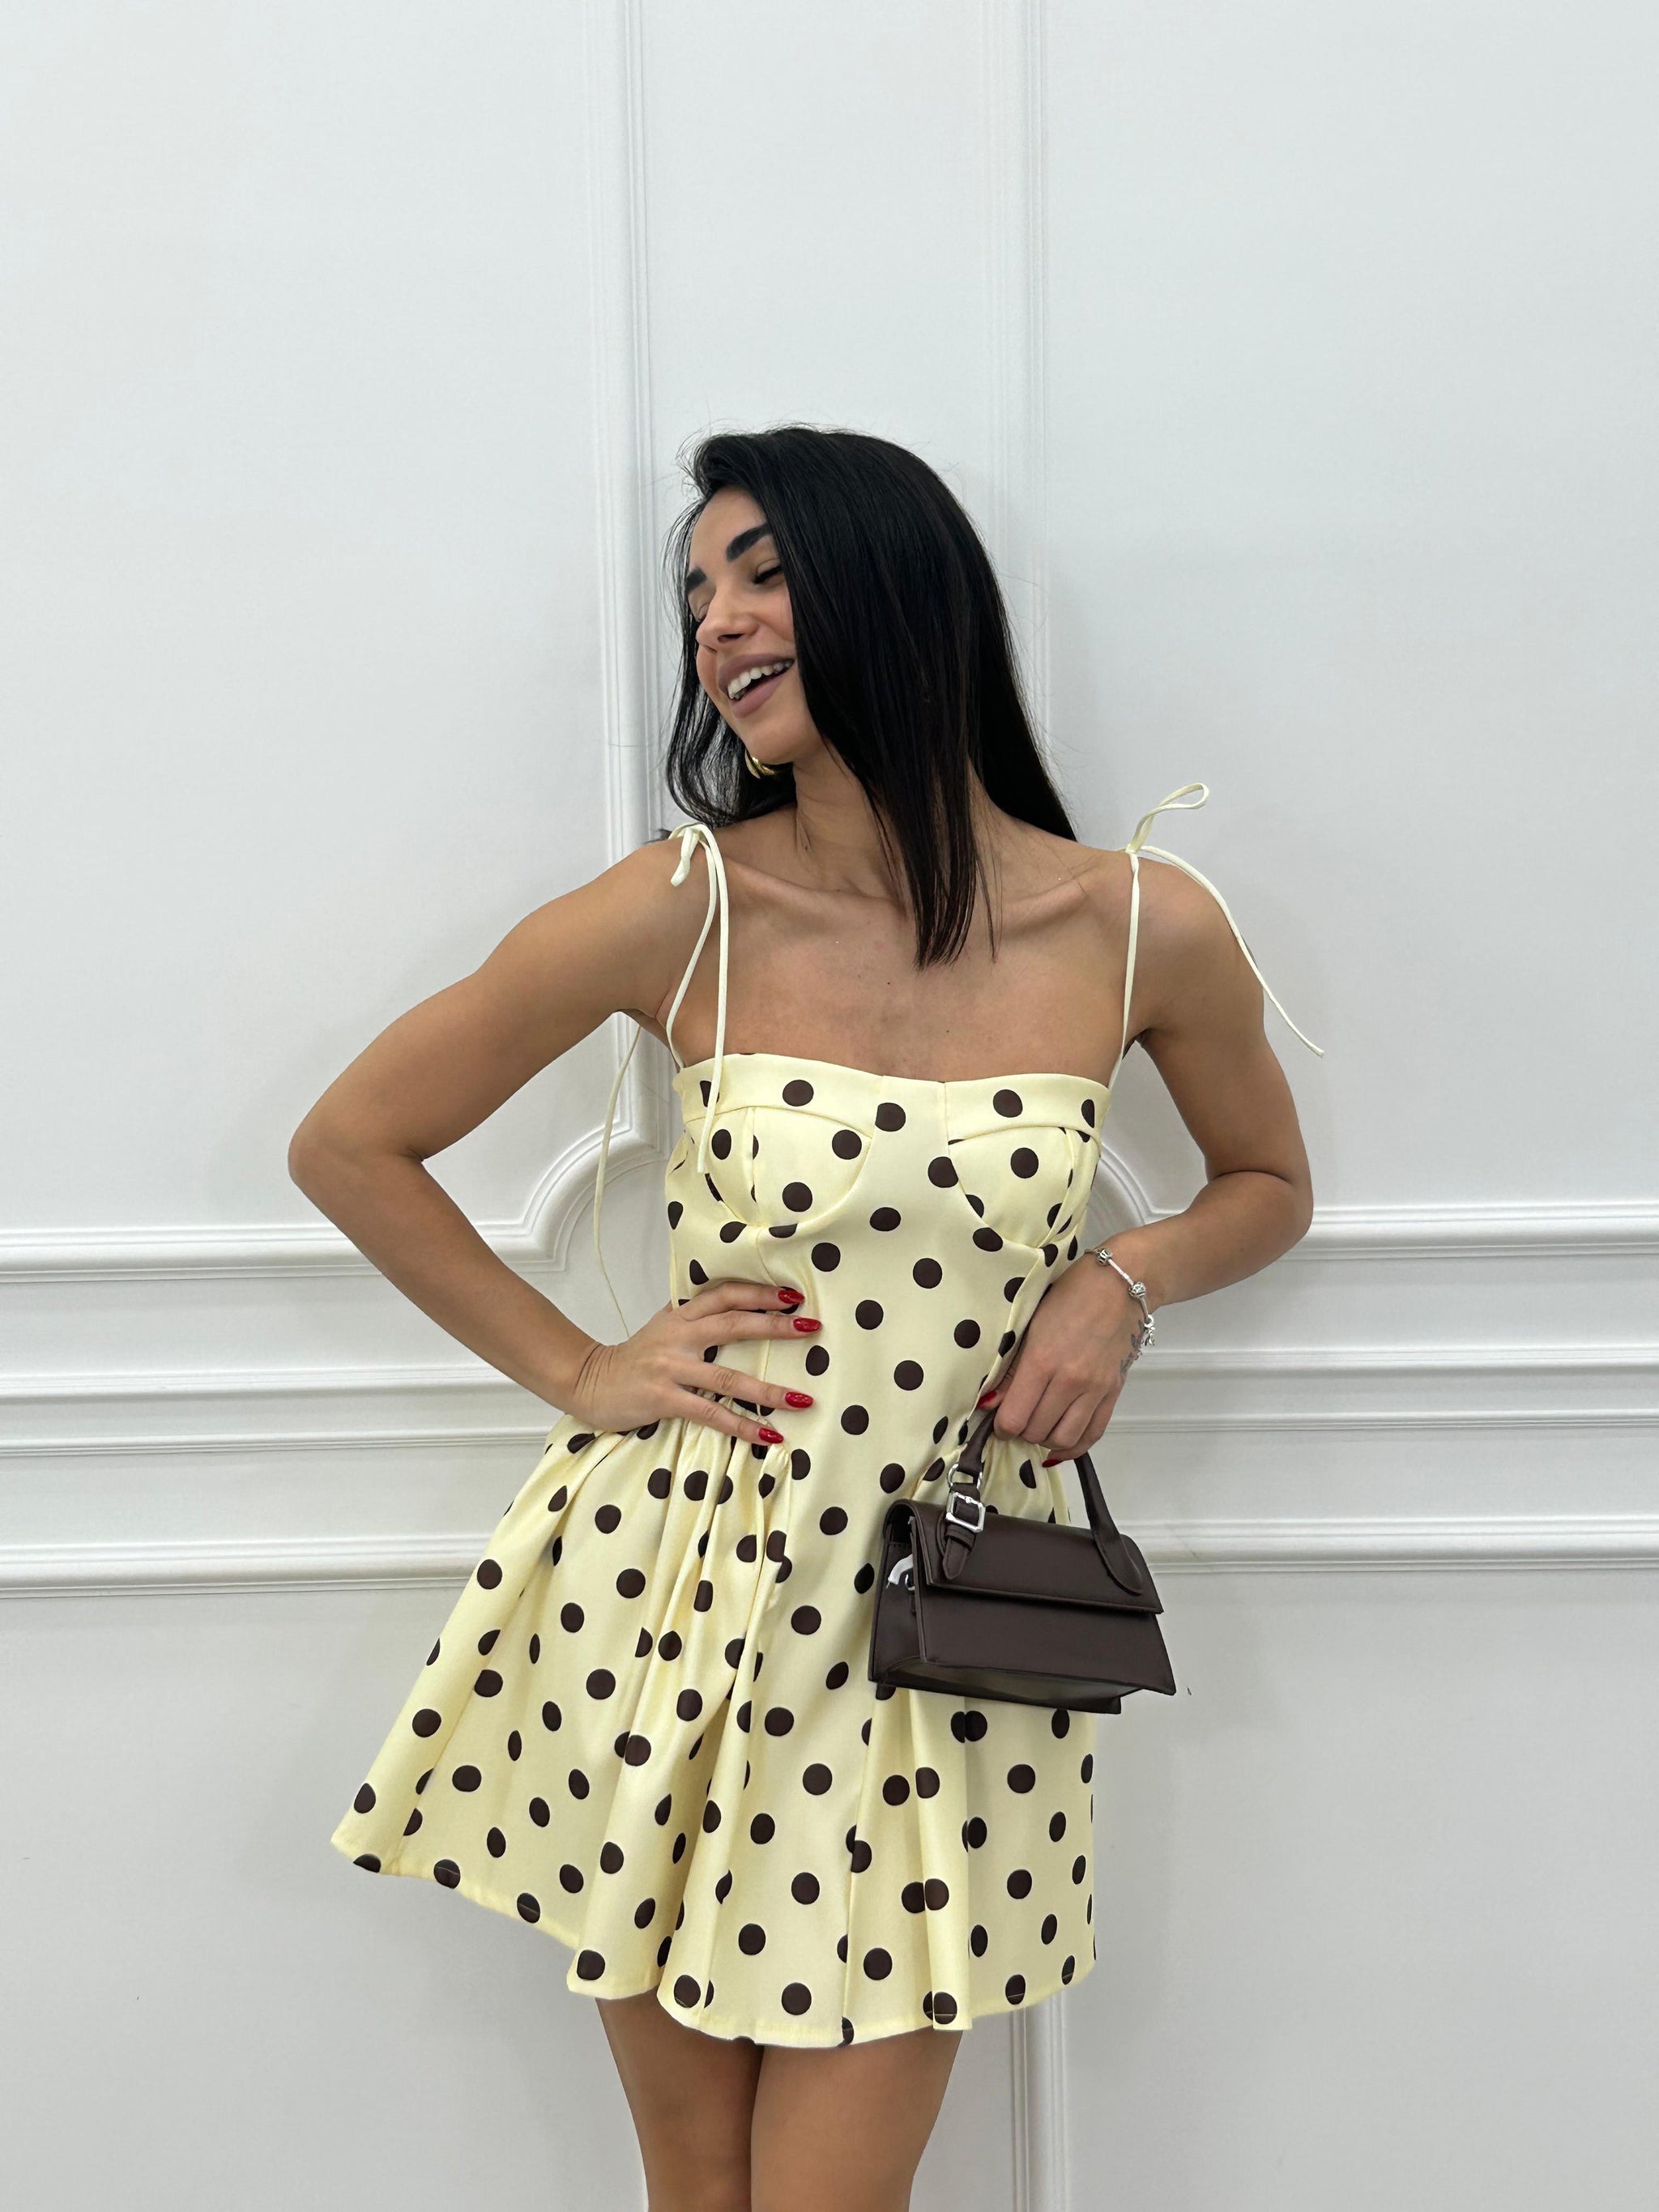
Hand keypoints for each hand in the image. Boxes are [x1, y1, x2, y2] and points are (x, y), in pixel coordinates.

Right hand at [567, 1279, 819, 1447]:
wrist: (588, 1380)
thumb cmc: (633, 1358)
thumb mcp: (663, 1327)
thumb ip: (695, 1318)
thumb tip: (737, 1309)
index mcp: (681, 1314)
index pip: (725, 1295)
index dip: (760, 1293)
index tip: (793, 1296)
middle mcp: (678, 1335)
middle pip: (733, 1324)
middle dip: (776, 1326)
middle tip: (811, 1327)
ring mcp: (671, 1367)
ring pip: (727, 1376)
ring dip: (768, 1390)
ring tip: (801, 1399)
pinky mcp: (664, 1398)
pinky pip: (710, 1412)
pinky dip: (741, 1424)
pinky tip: (767, 1433)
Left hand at [978, 1257, 1144, 1466]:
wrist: (1121, 1284)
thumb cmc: (1072, 1294)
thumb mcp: (1030, 1324)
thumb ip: (1011, 1369)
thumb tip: (991, 1402)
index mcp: (1042, 1360)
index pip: (1014, 1417)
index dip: (1001, 1425)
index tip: (998, 1420)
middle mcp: (1070, 1380)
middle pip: (1036, 1431)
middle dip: (1020, 1432)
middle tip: (1015, 1420)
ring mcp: (1095, 1389)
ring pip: (1063, 1438)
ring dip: (1045, 1440)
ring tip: (1036, 1427)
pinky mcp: (1113, 1392)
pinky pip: (1093, 1433)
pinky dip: (1073, 1446)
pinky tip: (1059, 1445)